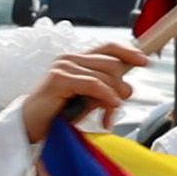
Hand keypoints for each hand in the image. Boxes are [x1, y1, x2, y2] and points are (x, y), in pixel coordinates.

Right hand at [21, 39, 138, 141]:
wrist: (31, 127)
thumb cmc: (58, 115)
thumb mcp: (88, 102)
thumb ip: (105, 92)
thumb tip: (127, 88)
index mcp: (78, 60)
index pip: (108, 48)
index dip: (129, 52)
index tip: (145, 61)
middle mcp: (71, 59)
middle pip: (112, 64)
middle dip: (120, 86)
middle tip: (116, 107)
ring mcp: (64, 66)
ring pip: (105, 75)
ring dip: (112, 98)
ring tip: (106, 116)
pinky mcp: (59, 78)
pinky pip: (93, 84)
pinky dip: (105, 96)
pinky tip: (110, 107)